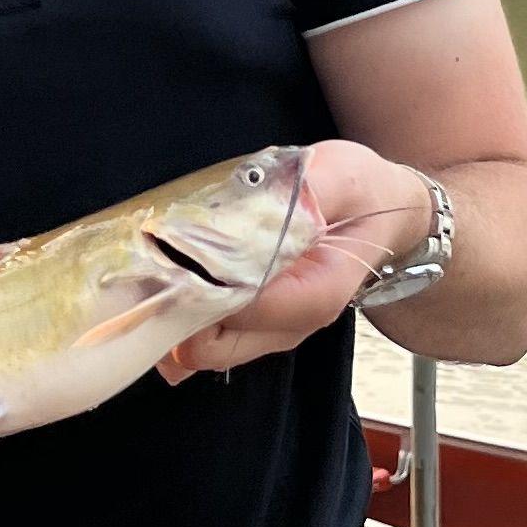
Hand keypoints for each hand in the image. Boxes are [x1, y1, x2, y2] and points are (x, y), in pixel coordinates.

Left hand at [156, 140, 432, 383]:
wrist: (378, 215)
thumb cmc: (361, 194)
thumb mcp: (341, 175)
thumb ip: (306, 190)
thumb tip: (262, 202)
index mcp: (315, 293)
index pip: (245, 309)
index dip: (202, 288)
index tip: (171, 255)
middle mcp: (291, 324)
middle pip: (213, 346)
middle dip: (174, 311)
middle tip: (148, 265)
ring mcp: (270, 332)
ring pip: (201, 351)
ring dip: (170, 319)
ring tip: (153, 271)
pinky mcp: (252, 328)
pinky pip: (202, 343)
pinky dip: (176, 325)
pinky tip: (165, 288)